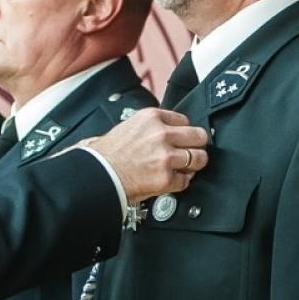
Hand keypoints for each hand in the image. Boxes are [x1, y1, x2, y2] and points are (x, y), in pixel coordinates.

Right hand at [83, 107, 209, 202]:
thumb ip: (152, 126)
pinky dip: (180, 182)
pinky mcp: (167, 177)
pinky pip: (186, 180)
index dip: (184, 131)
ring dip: (194, 164)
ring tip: (185, 167)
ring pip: (199, 158)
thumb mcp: (129, 126)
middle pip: (198, 136)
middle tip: (191, 151)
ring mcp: (166, 156)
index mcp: (152, 117)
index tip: (183, 138)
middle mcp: (162, 134)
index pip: (185, 120)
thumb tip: (169, 131)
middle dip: (196, 145)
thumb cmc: (107, 154)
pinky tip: (170, 179)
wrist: (99, 174)